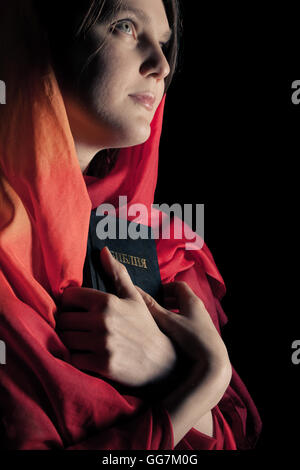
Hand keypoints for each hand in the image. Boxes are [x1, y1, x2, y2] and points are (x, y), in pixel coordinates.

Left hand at [56, 247, 176, 387]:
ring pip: (65, 339)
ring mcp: (101, 343)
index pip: (68, 297)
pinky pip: (73, 358)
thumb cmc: (145, 326)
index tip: (78, 310)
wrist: (162, 361)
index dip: (70, 303)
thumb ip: (117, 273)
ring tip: (82, 341)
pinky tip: (88, 355)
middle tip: (79, 327)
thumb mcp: (134, 298)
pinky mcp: (101, 365)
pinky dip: (77, 358)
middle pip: (63, 320)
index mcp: (107, 301)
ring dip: (71, 341)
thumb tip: (103, 250)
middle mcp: (102, 320)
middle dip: (68, 323)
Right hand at [136, 282, 230, 377]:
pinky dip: (177, 327)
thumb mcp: (168, 321)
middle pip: (182, 300)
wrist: (213, 363)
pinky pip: (188, 327)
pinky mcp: (202, 338)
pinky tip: (168, 338)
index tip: (155, 294)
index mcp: (193, 302)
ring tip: (159, 323)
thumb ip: (151, 306)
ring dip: (172, 316)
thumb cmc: (192, 338)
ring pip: (185, 314)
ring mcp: (202, 325)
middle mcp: (200, 311)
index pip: (179, 286)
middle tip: (155, 308)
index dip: (166, 288)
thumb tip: (135, 290)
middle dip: (168, 302)